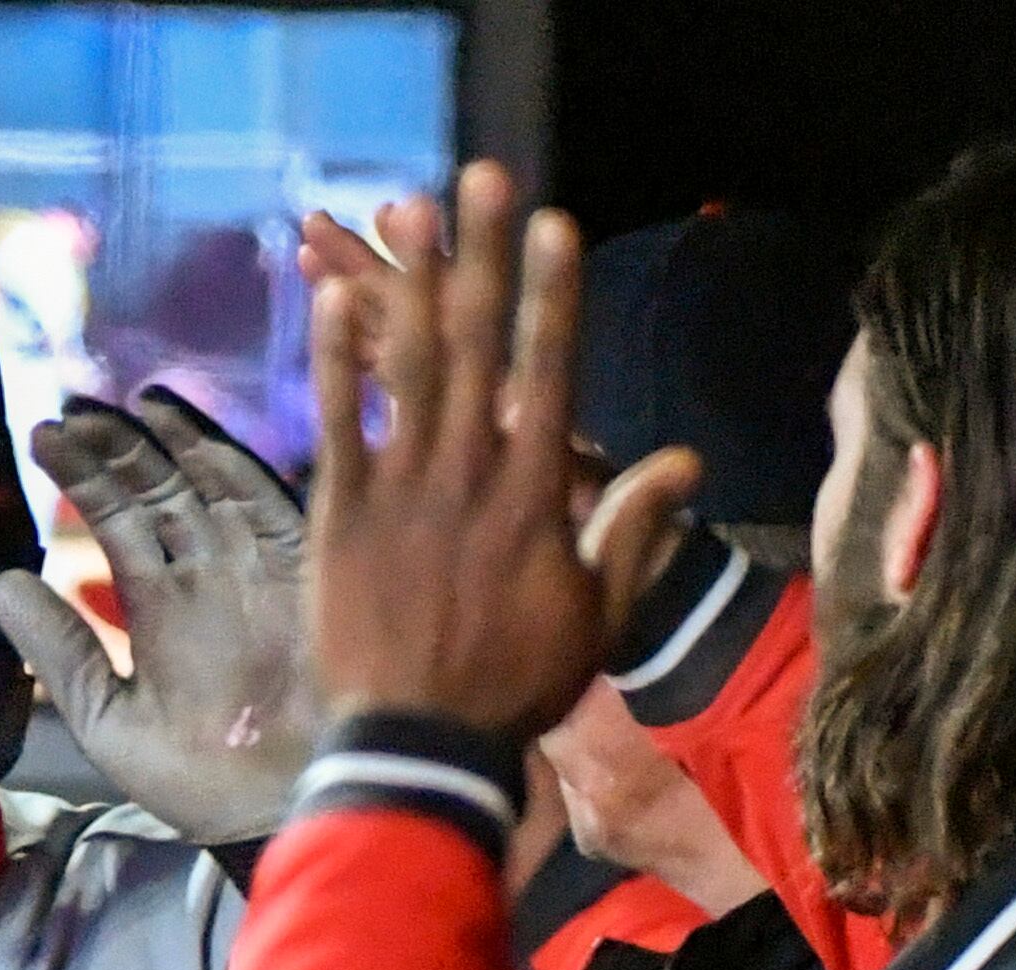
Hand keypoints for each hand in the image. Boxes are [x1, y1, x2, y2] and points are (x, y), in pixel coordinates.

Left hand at [0, 388, 316, 843]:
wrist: (281, 814)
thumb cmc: (202, 783)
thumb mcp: (107, 714)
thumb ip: (57, 650)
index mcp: (164, 607)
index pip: (121, 521)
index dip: (85, 476)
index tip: (42, 434)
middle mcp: (209, 575)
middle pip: (160, 490)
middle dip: (118, 447)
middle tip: (72, 406)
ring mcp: (255, 567)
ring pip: (204, 483)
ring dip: (164, 441)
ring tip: (118, 402)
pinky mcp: (301, 570)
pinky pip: (261, 501)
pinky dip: (225, 462)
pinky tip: (184, 428)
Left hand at [303, 163, 697, 742]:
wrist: (420, 743)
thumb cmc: (512, 685)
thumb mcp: (594, 615)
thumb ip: (632, 530)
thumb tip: (688, 461)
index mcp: (534, 498)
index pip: (550, 376)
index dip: (552, 296)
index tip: (555, 227)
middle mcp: (470, 478)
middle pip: (480, 348)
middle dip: (483, 257)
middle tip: (484, 178)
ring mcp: (401, 493)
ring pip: (409, 369)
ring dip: (410, 284)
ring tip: (410, 209)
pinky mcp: (339, 517)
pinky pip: (338, 424)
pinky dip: (333, 362)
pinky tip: (327, 301)